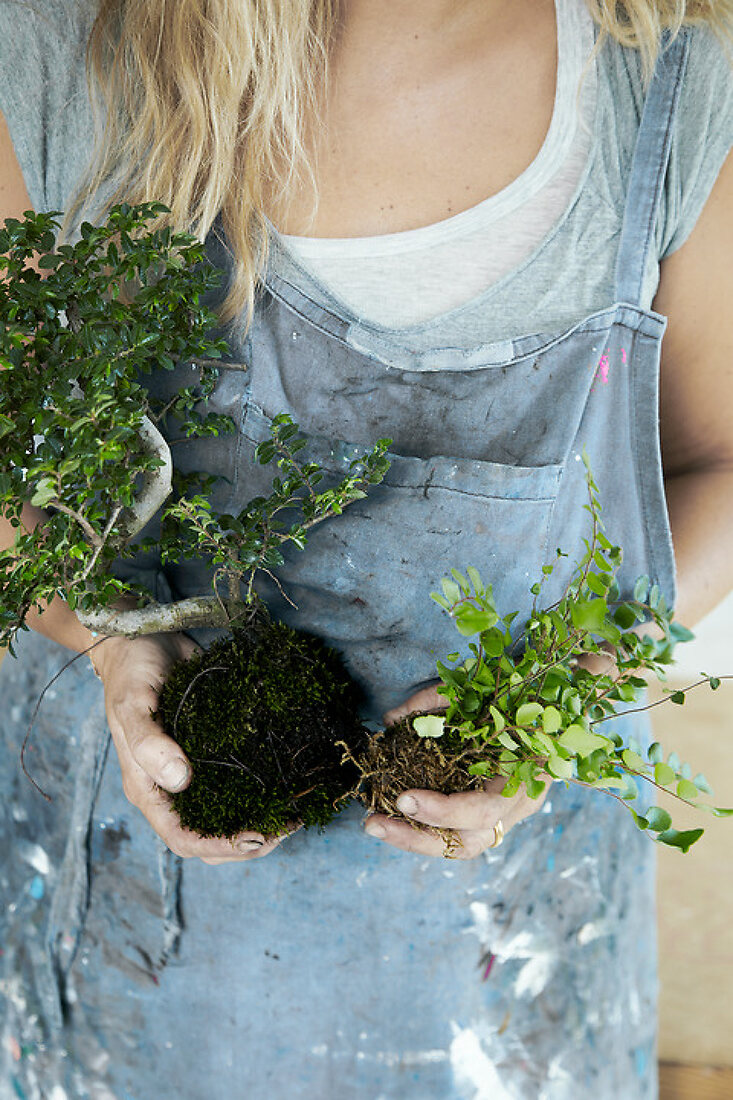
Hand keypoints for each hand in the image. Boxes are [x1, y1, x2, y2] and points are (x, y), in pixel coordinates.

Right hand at [92, 632, 291, 863]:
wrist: (141, 640)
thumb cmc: (131, 673)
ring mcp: (192, 770)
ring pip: (226, 815)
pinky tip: (286, 783)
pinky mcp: (210, 750)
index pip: (183, 838)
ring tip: (292, 813)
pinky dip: (259, 791)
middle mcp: (170, 787)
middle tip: (287, 827)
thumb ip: (149, 743)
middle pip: (209, 837)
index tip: (258, 838)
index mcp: (148, 787)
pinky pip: (234, 782)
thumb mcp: (132, 704)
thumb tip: (180, 780)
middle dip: (248, 842)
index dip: (219, 846)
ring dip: (258, 821)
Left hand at [363, 684, 549, 858]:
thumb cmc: (515, 696)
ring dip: (414, 840)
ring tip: (376, 824)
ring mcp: (507, 815)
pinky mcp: (491, 817)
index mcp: (526, 773)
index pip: (485, 809)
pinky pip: (458, 833)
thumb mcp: (476, 691)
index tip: (404, 798)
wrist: (550, 706)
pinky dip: (425, 829)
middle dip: (416, 838)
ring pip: (462, 846)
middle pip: (469, 843)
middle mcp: (518, 804)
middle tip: (374, 822)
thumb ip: (433, 702)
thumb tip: (390, 719)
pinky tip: (394, 816)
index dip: (444, 810)